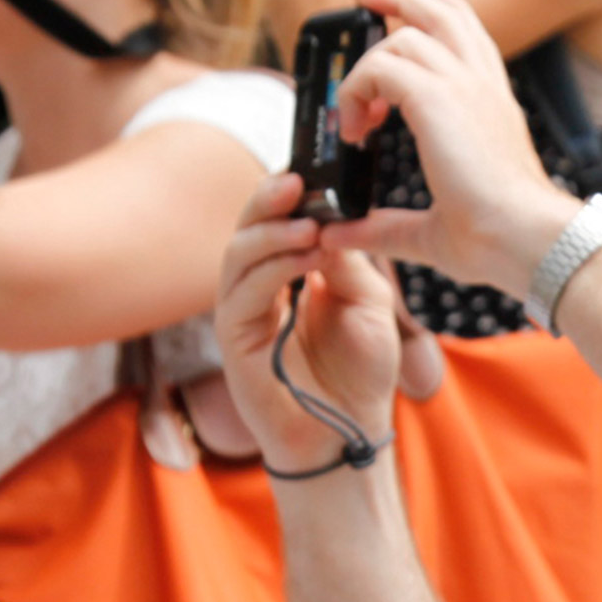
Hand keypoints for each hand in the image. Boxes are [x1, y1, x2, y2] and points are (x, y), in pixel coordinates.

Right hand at [217, 172, 408, 476]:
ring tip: (307, 224)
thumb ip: (346, 259)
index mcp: (289, 273)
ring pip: (238, 255)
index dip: (289, 194)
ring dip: (272, 233)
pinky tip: (303, 256)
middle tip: (296, 180)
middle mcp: (259, 287)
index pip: (278, 220)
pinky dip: (271, 269)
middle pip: (249, 229)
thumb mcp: (366, 301)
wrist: (350, 434)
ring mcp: (242, 312)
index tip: (311, 168)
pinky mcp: (235, 340)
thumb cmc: (360, 372)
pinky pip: (242, 293)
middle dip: (269, 200)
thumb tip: (329, 216)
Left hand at [326, 0, 580, 295]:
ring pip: (406, 33)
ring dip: (368, 59)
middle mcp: (482, 87)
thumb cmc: (498, 242)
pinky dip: (357, 91)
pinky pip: (380, 66)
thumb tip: (342, 232)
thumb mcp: (432, 230)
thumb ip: (385, 227)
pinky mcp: (438, 98)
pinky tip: (355, 129)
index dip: (445, 9)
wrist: (525, 240)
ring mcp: (463, 87)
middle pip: (441, 13)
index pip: (470, 37)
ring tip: (348, 94)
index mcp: (493, 105)